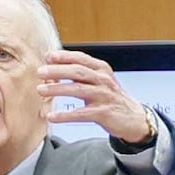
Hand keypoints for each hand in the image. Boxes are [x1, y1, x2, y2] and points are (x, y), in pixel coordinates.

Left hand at [38, 51, 155, 147]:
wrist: (134, 118)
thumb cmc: (111, 98)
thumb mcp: (99, 81)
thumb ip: (81, 72)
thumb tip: (53, 64)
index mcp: (101, 69)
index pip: (81, 58)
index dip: (64, 56)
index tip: (47, 56)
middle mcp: (103, 80)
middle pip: (78, 72)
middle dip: (57, 70)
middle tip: (40, 72)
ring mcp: (104, 96)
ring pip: (78, 90)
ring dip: (58, 89)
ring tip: (41, 90)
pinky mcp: (103, 113)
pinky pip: (81, 114)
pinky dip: (65, 115)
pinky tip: (52, 117)